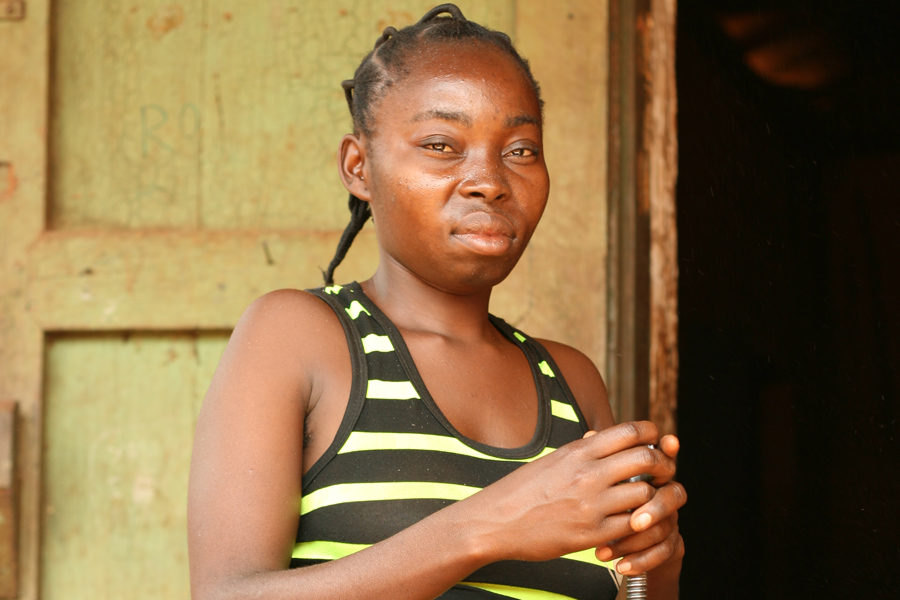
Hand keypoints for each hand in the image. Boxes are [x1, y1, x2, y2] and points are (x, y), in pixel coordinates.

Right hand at [464, 421, 678, 562]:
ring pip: (645, 493)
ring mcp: (591, 504)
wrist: (495, 521)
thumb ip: (580, 449)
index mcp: (578, 452)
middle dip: (663, 464)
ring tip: (648, 501)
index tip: (657, 441)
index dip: (652, 433)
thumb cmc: (522, 490)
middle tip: (664, 471)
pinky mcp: (591, 533)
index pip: (629, 431)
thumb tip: (599, 436)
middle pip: (646, 458)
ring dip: (652, 497)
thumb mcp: (552, 460)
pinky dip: (638, 523)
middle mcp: (587, 474)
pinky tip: (632, 522)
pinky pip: (632, 526)